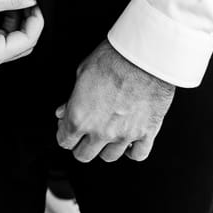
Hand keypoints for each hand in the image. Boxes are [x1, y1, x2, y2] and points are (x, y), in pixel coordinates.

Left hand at [56, 39, 174, 162]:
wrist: (145, 55)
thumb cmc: (114, 58)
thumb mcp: (82, 72)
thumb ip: (72, 98)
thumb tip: (64, 110)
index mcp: (80, 117)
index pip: (64, 141)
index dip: (64, 134)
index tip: (67, 128)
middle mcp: (101, 131)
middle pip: (84, 155)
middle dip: (81, 144)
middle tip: (84, 134)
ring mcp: (125, 134)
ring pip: (110, 156)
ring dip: (106, 147)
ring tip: (107, 134)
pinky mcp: (147, 131)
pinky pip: (139, 154)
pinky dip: (133, 151)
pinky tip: (129, 142)